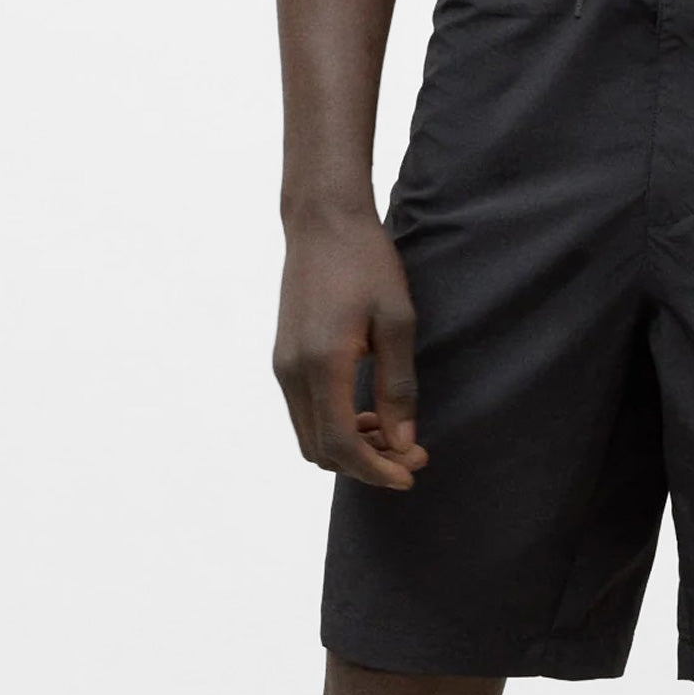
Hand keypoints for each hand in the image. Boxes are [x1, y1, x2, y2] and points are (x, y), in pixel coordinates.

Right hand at [273, 209, 428, 489]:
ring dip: (350, 448)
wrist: (324, 222)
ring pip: (310, 436)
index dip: (376, 469)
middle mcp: (292, 372)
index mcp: (321, 364)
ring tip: (393, 434)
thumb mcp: (397, 322)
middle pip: (321, 450)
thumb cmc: (367, 264)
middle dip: (366, 464)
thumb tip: (403, 441)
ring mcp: (282, 366)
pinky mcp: (283, 358)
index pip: (341, 444)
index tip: (410, 473)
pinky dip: (335, 426)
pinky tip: (369, 413)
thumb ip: (398, 386)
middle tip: (411, 454)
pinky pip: (304, 413)